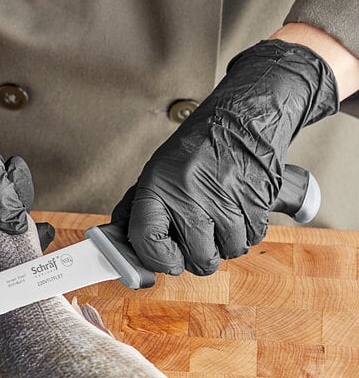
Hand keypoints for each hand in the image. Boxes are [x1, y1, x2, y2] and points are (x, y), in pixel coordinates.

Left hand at [112, 40, 337, 275]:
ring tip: (220, 216)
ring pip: (229, 251)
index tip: (166, 261)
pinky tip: (238, 209)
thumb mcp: (157, 172)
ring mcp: (225, 197)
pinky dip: (247, 231)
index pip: (148, 241)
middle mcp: (190, 193)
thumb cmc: (198, 146)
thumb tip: (121, 244)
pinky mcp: (256, 198)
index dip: (158, 260)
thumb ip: (137, 209)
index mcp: (158, 186)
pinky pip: (252, 237)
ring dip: (226, 242)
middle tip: (199, 235)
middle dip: (199, 255)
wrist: (244, 116)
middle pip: (198, 258)